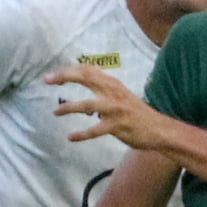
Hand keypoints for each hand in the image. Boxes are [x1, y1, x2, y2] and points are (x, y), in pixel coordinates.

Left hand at [46, 65, 176, 152]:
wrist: (159, 130)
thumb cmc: (136, 113)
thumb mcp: (120, 95)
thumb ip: (104, 87)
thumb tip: (84, 78)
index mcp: (113, 84)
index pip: (88, 70)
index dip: (69, 70)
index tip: (53, 75)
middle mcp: (113, 92)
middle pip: (86, 78)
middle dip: (64, 77)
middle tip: (47, 80)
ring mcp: (115, 109)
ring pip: (87, 105)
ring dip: (69, 107)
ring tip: (55, 112)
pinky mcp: (118, 126)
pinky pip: (96, 130)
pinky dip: (82, 134)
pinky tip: (71, 137)